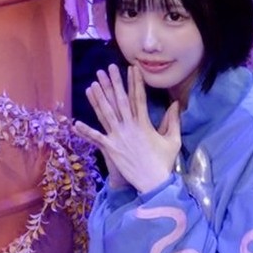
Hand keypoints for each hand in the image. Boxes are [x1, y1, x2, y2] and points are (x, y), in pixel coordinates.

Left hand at [72, 64, 180, 194]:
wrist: (154, 183)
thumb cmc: (164, 162)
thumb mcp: (172, 140)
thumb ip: (172, 121)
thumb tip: (175, 104)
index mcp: (144, 124)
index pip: (138, 98)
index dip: (135, 82)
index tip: (131, 68)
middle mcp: (130, 127)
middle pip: (120, 101)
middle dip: (114, 83)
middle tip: (108, 68)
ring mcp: (118, 137)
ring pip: (106, 114)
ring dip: (98, 99)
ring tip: (92, 84)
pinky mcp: (111, 149)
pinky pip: (96, 138)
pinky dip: (86, 131)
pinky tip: (76, 123)